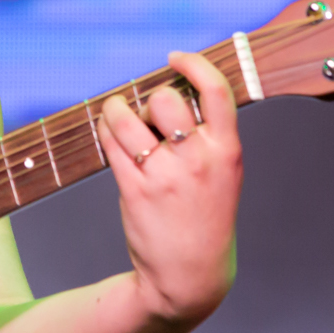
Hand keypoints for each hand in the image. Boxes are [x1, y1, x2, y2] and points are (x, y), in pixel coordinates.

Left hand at [97, 51, 241, 326]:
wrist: (191, 274)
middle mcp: (198, 161)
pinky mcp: (136, 191)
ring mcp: (166, 176)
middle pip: (164, 100)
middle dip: (149, 100)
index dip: (193, 64)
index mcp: (228, 152)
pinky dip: (105, 132)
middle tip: (146, 115)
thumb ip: (207, 137)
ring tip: (115, 115)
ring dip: (115, 110)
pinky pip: (112, 145)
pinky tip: (108, 133)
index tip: (175, 57)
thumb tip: (168, 95)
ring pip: (128, 119)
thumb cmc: (204, 217)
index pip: (216, 90)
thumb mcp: (223, 175)